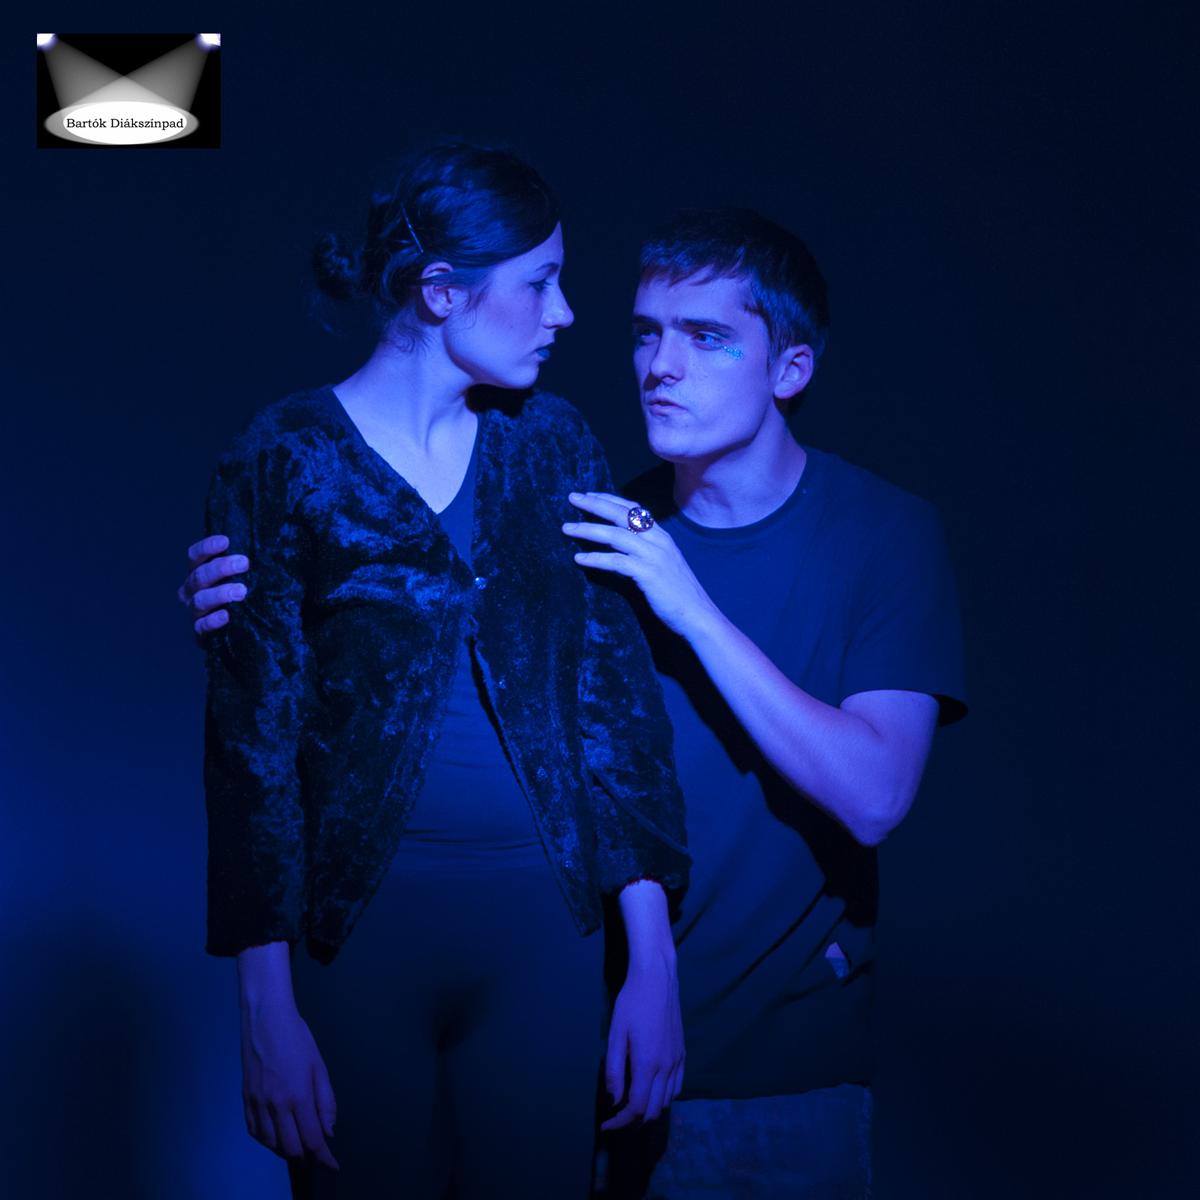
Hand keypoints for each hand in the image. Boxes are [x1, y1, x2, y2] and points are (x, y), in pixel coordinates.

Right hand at [178, 534, 249, 636]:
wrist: (233, 632)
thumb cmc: (239, 597)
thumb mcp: (239, 578)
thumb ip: (243, 565)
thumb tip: (270, 548)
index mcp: (198, 573)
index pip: (194, 556)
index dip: (207, 547)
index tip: (226, 541)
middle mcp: (191, 591)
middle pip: (200, 576)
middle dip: (221, 567)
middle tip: (244, 563)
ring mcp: (194, 612)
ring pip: (200, 600)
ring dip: (220, 593)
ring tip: (241, 591)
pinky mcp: (199, 633)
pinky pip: (202, 627)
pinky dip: (213, 621)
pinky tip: (226, 616)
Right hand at [240, 998, 338, 1169]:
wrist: (265, 1020)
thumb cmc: (297, 1038)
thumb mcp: (319, 1067)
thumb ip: (326, 1102)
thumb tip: (329, 1131)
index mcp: (298, 1096)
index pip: (313, 1140)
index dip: (324, 1157)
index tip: (333, 1165)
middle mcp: (276, 1106)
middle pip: (292, 1148)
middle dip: (307, 1157)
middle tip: (318, 1156)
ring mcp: (258, 1105)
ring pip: (272, 1145)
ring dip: (288, 1151)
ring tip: (300, 1146)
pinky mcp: (245, 1101)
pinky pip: (255, 1133)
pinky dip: (268, 1141)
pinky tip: (278, 1137)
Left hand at [563, 492, 717, 638]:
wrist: (697, 615)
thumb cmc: (677, 593)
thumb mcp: (662, 564)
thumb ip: (643, 551)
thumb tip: (616, 545)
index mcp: (662, 536)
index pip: (633, 509)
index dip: (610, 499)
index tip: (589, 494)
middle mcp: (659, 541)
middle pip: (622, 515)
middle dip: (595, 504)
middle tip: (572, 497)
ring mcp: (654, 556)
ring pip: (616, 535)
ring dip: (588, 530)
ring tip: (567, 528)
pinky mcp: (649, 574)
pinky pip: (617, 562)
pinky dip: (596, 558)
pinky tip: (580, 559)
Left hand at [601, 953, 684, 1130]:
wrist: (657, 979)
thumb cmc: (631, 1003)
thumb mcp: (616, 1034)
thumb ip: (613, 1070)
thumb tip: (614, 1100)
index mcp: (648, 1063)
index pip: (636, 1108)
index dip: (620, 1122)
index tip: (606, 1125)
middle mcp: (667, 1067)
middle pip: (653, 1110)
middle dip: (633, 1122)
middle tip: (615, 1120)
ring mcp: (678, 1061)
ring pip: (667, 1102)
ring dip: (649, 1110)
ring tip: (630, 1107)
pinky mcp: (683, 1054)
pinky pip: (677, 1087)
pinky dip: (663, 1097)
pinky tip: (650, 1090)